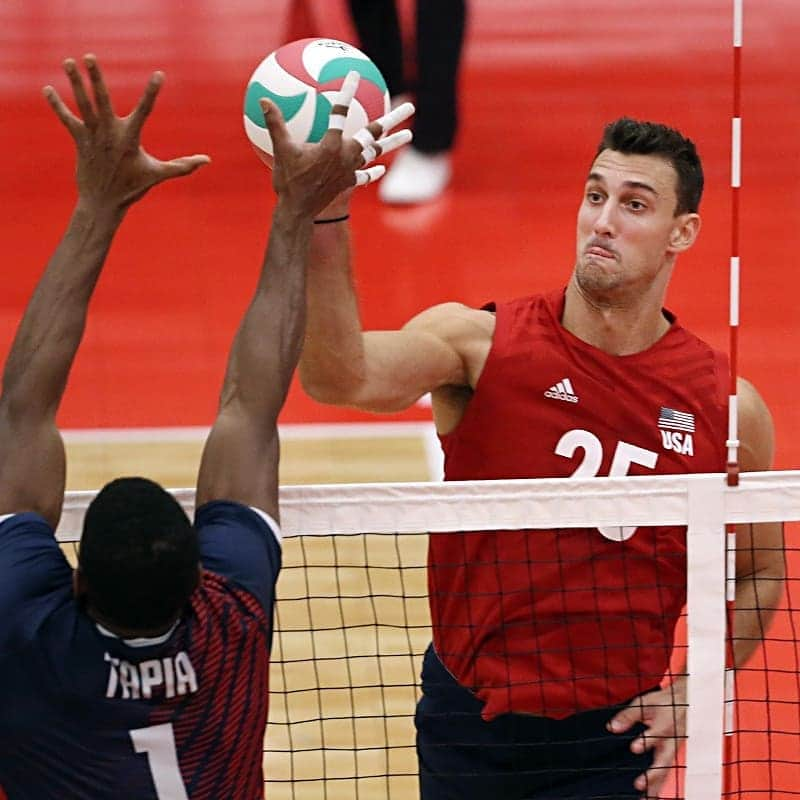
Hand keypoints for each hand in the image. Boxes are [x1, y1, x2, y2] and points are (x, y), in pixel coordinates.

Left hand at [43, 54, 209, 213]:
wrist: (103, 202)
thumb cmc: (133, 187)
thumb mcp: (158, 175)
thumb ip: (182, 166)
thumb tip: (207, 160)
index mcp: (130, 139)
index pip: (144, 111)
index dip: (152, 92)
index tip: (159, 75)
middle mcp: (109, 134)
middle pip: (101, 100)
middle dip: (96, 79)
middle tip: (89, 58)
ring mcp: (93, 136)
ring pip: (83, 104)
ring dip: (75, 83)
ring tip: (68, 61)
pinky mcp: (80, 140)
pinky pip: (67, 119)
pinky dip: (56, 105)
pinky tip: (47, 89)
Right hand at [262, 71, 413, 220]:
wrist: (297, 212)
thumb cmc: (287, 181)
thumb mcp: (280, 150)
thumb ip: (275, 123)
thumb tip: (263, 99)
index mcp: (331, 145)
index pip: (340, 113)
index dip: (347, 92)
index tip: (354, 74)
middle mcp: (346, 156)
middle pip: (374, 133)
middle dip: (393, 118)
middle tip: (410, 106)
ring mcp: (350, 170)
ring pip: (376, 152)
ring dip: (393, 142)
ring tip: (410, 134)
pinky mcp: (348, 183)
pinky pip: (365, 175)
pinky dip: (373, 170)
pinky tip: (381, 167)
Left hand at [607, 681, 686, 797]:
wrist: (688, 704)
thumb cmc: (663, 703)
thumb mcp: (645, 703)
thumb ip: (628, 716)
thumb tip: (612, 727)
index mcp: (664, 724)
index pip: (656, 734)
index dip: (646, 741)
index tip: (635, 748)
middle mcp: (672, 740)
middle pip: (664, 759)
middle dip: (653, 773)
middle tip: (639, 784)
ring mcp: (675, 751)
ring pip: (667, 771)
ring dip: (656, 785)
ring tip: (645, 798)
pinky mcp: (675, 757)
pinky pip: (668, 773)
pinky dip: (660, 786)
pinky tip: (651, 796)